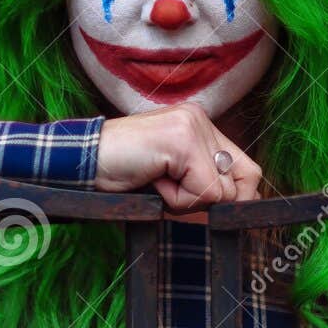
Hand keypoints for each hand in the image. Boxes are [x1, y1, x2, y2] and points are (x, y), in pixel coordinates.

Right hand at [95, 103, 260, 211]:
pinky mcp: (183, 140)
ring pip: (222, 190)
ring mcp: (192, 125)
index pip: (246, 167)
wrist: (80, 162)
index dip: (237, 196)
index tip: (215, 209)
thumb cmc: (120, 173)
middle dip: (208, 199)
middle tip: (168, 188)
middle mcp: (199, 118)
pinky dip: (177, 200)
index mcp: (198, 123)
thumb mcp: (170, 176)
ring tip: (155, 180)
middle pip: (244, 179)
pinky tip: (152, 179)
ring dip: (186, 200)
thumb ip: (204, 180)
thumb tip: (244, 201)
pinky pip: (205, 191)